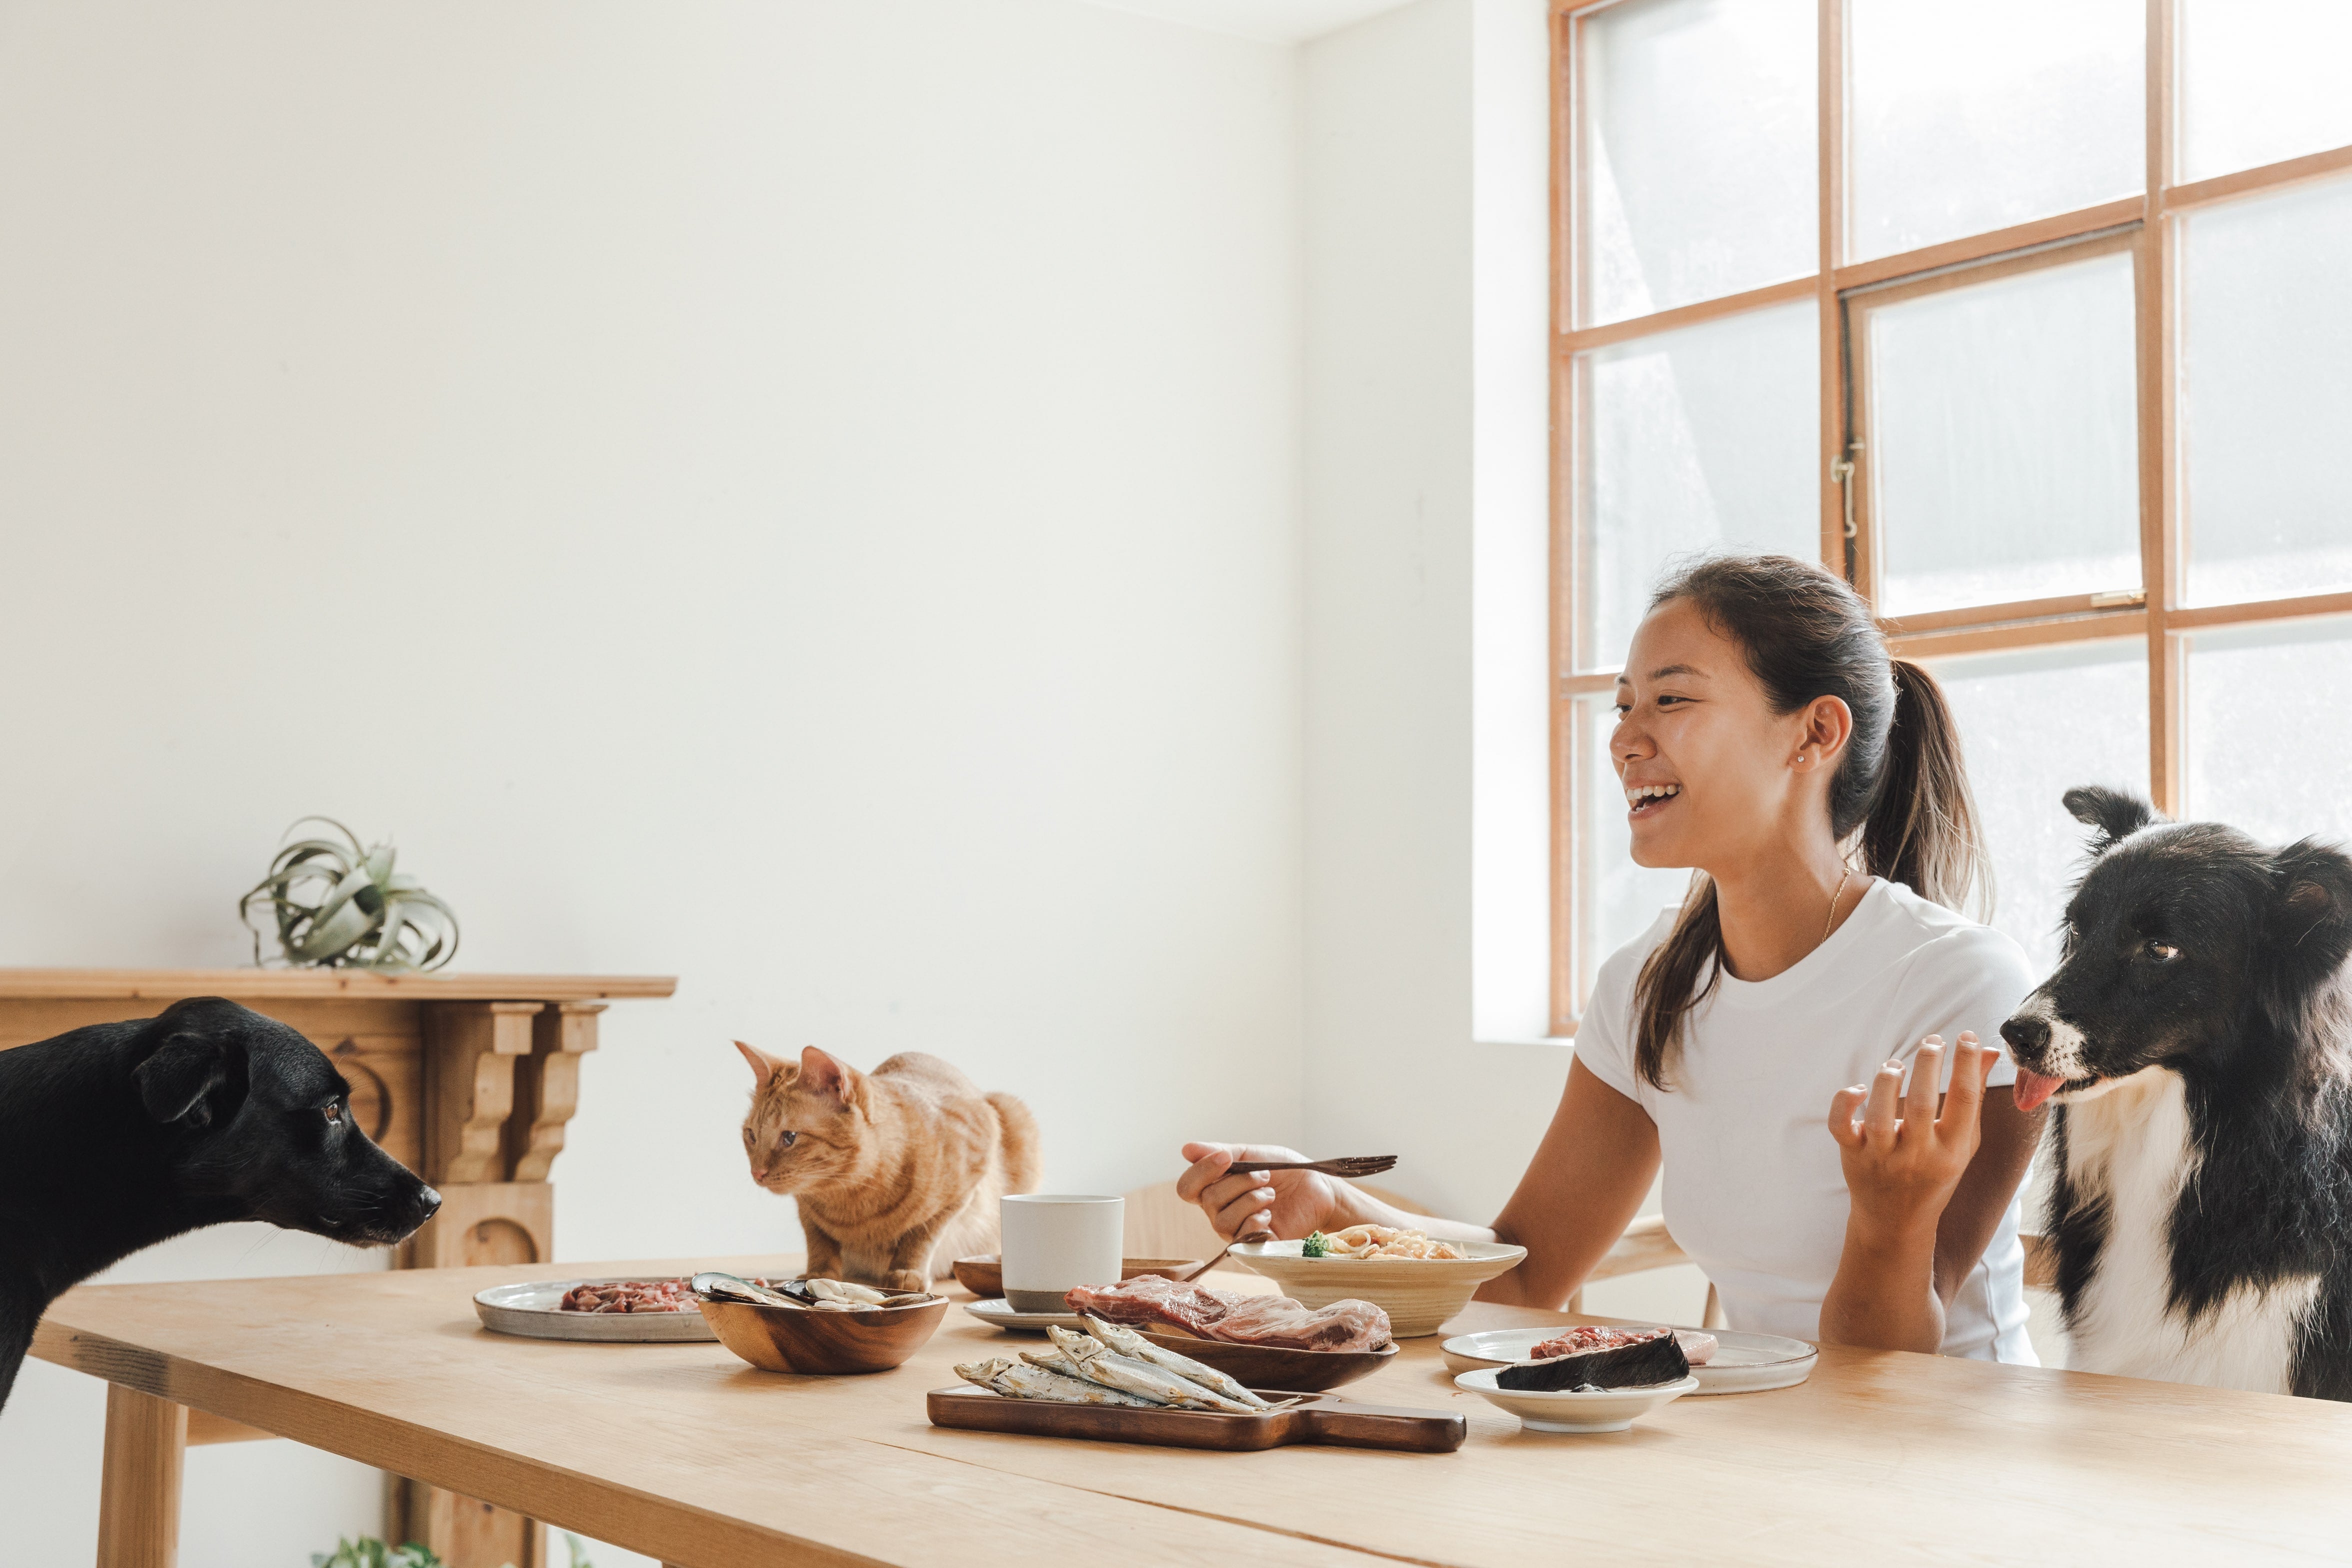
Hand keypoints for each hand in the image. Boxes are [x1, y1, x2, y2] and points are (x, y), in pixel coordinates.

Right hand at [1175, 1142, 1353, 1242]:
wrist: (1317, 1188)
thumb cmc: (1284, 1170)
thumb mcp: (1252, 1155)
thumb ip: (1220, 1152)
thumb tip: (1186, 1149)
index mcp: (1215, 1188)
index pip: (1188, 1187)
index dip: (1201, 1171)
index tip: (1226, 1157)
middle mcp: (1220, 1212)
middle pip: (1207, 1200)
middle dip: (1239, 1182)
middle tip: (1264, 1176)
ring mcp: (1235, 1231)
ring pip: (1222, 1220)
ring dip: (1250, 1200)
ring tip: (1271, 1194)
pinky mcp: (1254, 1247)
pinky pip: (1240, 1238)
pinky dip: (1256, 1221)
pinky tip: (1270, 1214)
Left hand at [1826, 1034, 1993, 1247]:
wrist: (1896, 1221)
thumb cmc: (1935, 1171)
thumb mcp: (1962, 1142)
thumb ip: (1974, 1098)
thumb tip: (1990, 1051)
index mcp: (1951, 1152)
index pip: (1965, 1101)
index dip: (1968, 1064)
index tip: (1967, 1037)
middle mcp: (1918, 1156)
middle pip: (1923, 1104)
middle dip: (1929, 1065)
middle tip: (1932, 1042)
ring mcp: (1882, 1156)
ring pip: (1880, 1114)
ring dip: (1888, 1081)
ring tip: (1897, 1064)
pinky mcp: (1852, 1155)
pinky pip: (1841, 1126)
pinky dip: (1845, 1102)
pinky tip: (1858, 1090)